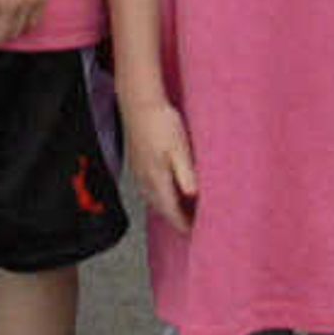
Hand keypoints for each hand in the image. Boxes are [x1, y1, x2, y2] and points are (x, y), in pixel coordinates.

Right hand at [127, 96, 197, 229]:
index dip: (184, 224)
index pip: (172, 212)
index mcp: (157, 179)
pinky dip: (160, 195)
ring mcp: (138, 172)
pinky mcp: (137, 162)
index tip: (196, 233)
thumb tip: (193, 197)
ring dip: (168, 208)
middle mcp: (145, 180)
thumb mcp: (180, 149)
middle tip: (194, 224)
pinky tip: (168, 189)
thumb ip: (186, 175)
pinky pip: (148, 188)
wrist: (139, 102)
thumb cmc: (162, 123)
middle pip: (162, 209)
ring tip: (184, 210)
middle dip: (177, 219)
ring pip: (154, 199)